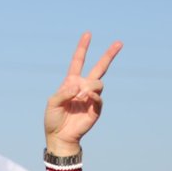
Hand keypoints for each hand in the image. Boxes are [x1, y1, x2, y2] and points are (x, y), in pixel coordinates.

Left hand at [44, 32, 121, 154]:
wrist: (60, 136)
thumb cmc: (53, 119)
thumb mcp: (52, 102)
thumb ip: (64, 92)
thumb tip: (80, 87)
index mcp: (71, 82)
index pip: (78, 61)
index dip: (83, 48)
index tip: (88, 34)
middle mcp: (83, 87)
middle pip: (99, 68)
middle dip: (109, 55)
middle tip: (119, 43)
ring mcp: (91, 98)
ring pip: (98, 83)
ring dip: (89, 87)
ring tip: (79, 97)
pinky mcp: (96, 109)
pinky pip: (99, 98)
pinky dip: (93, 96)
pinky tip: (86, 98)